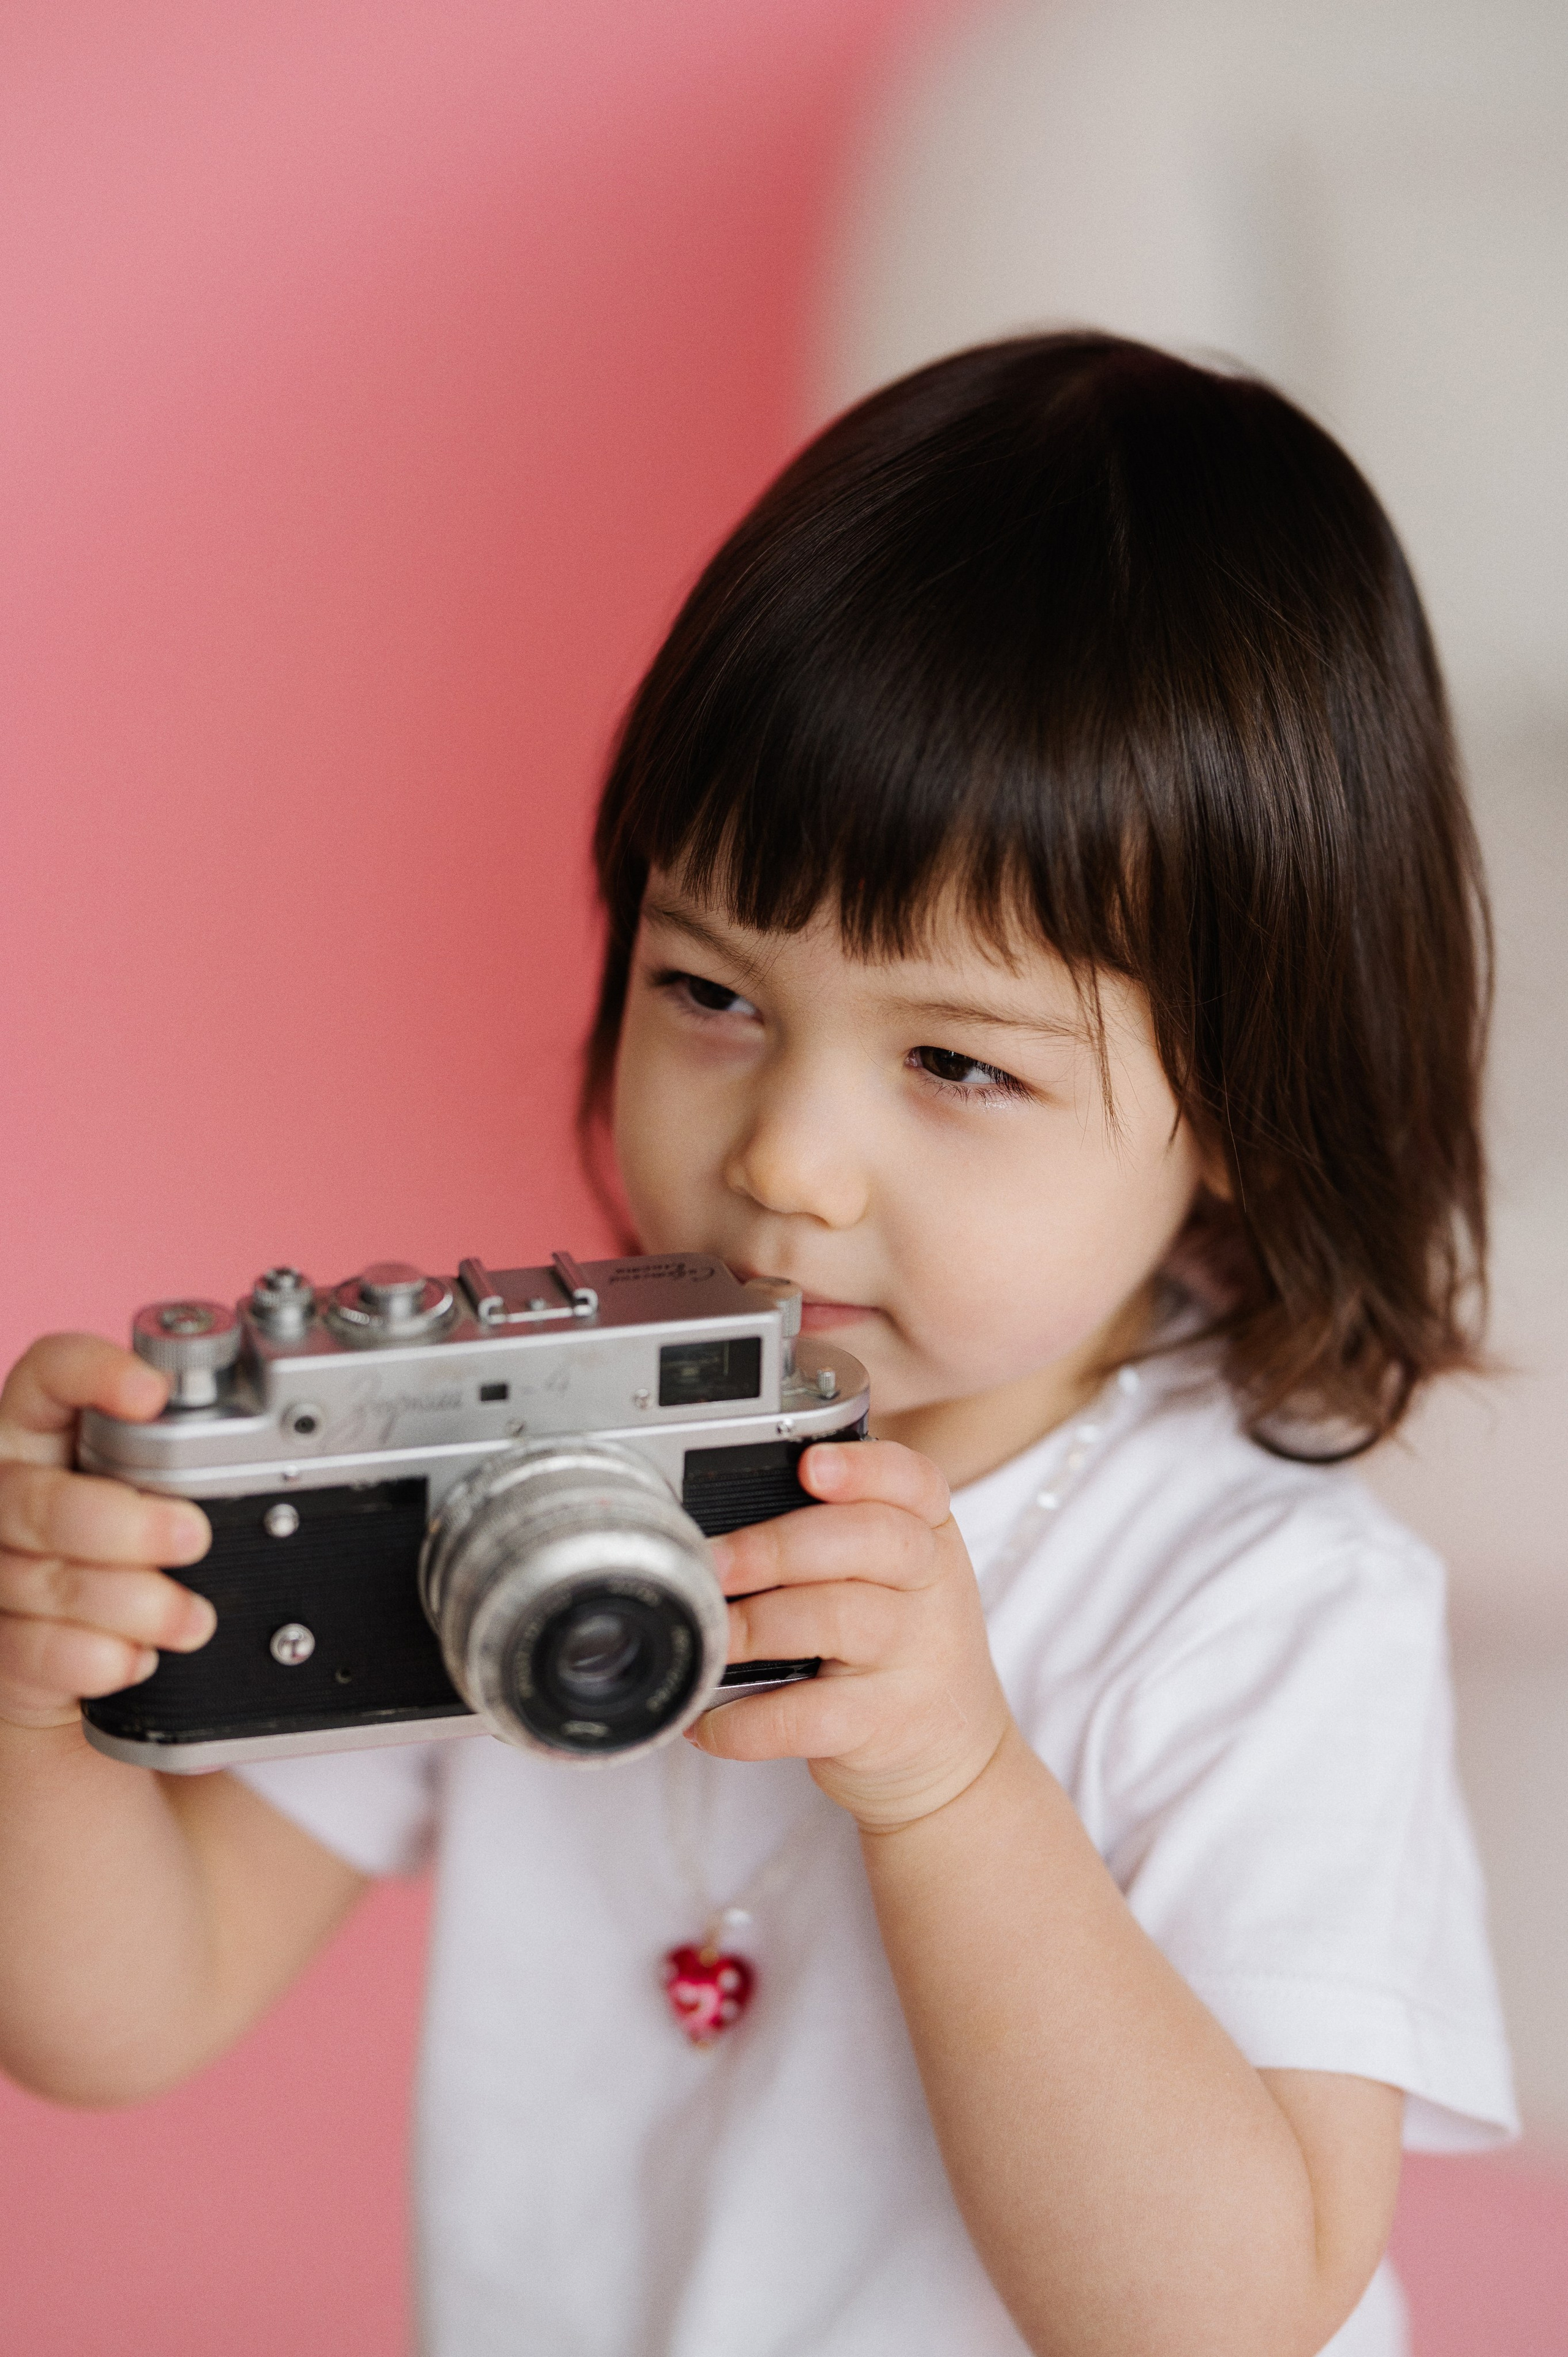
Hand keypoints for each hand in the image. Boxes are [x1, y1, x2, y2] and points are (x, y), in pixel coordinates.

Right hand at [0, 1336, 214, 1732]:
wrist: (101, 1662)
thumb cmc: (145, 1557)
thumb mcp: (170, 1492)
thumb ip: (193, 1459)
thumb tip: (284, 1441)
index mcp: (47, 1434)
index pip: (50, 1374)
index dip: (92, 1374)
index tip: (152, 1396)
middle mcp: (11, 1493)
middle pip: (37, 1497)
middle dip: (122, 1524)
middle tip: (191, 1536)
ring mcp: (0, 1570)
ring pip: (42, 1580)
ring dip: (129, 1604)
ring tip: (192, 1619)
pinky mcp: (1, 1644)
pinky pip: (33, 1650)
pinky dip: (96, 1658)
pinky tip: (138, 1659)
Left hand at [689, 1439, 1012, 1832]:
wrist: (954, 1752)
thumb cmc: (899, 1645)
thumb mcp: (895, 1578)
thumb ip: (835, 1534)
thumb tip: (720, 1520)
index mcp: (929, 1536)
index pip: (912, 1482)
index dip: (862, 1468)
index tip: (811, 1465)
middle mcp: (932, 1587)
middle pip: (867, 1540)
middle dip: (777, 1546)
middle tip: (713, 1562)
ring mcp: (916, 1657)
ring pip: (836, 1619)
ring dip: (755, 1625)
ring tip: (708, 1635)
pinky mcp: (886, 1724)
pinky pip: (810, 1715)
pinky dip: (749, 1721)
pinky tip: (710, 1722)